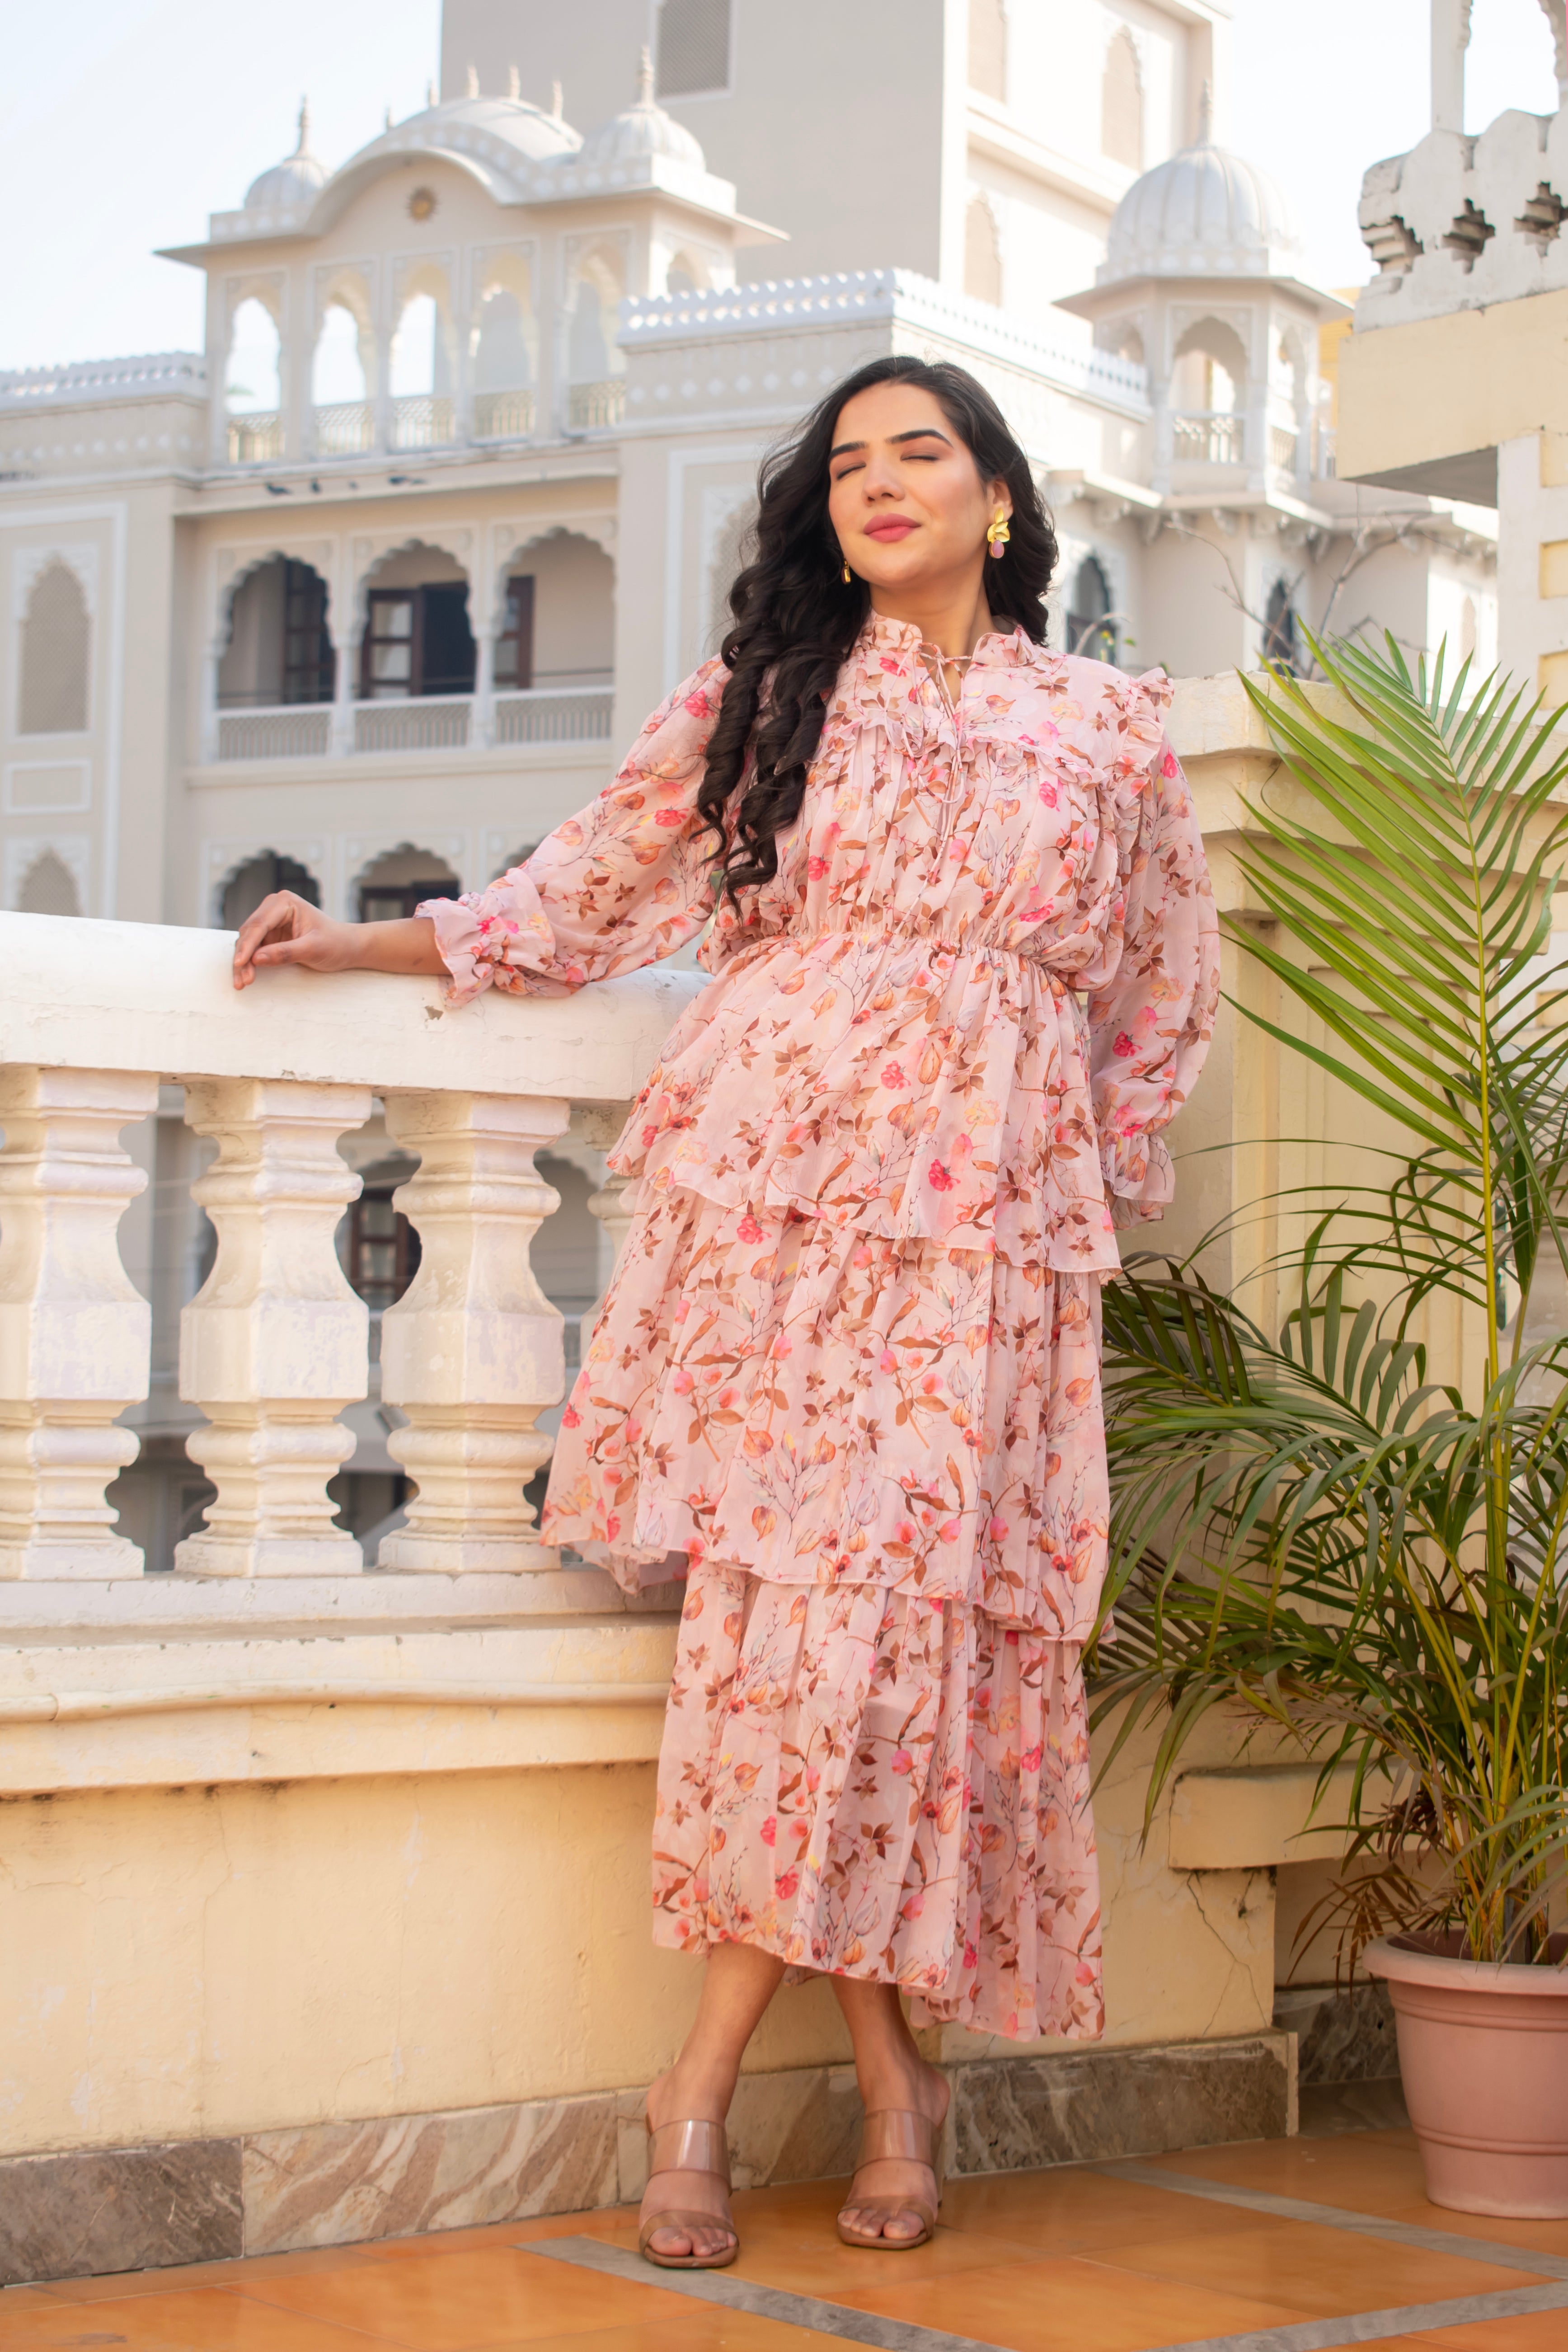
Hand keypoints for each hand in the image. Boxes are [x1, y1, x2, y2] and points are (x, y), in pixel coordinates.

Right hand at [231, 892, 361, 989]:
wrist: (347, 947)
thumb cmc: (336, 943)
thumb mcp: (313, 949)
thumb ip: (285, 953)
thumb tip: (256, 959)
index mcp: (285, 902)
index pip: (260, 924)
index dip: (248, 945)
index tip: (240, 963)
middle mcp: (274, 908)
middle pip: (249, 933)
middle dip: (243, 957)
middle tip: (242, 980)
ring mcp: (270, 922)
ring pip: (248, 942)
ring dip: (243, 963)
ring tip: (242, 983)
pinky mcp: (270, 936)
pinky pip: (254, 949)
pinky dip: (250, 963)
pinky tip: (247, 977)